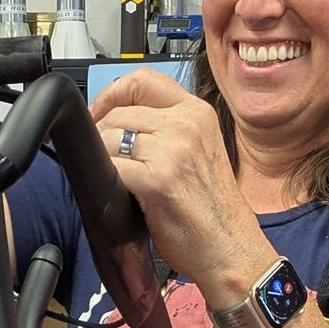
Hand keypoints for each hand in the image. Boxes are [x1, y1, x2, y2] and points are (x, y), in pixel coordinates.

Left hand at [90, 69, 273, 310]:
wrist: (230, 248)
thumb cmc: (213, 210)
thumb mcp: (198, 152)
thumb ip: (167, 131)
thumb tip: (121, 124)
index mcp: (197, 112)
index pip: (144, 79)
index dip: (112, 93)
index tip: (100, 112)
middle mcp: (187, 123)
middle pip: (121, 109)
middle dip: (100, 130)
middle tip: (98, 151)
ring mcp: (174, 149)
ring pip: (111, 135)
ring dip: (101, 155)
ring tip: (109, 173)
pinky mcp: (159, 178)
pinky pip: (112, 165)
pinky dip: (104, 176)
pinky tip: (112, 189)